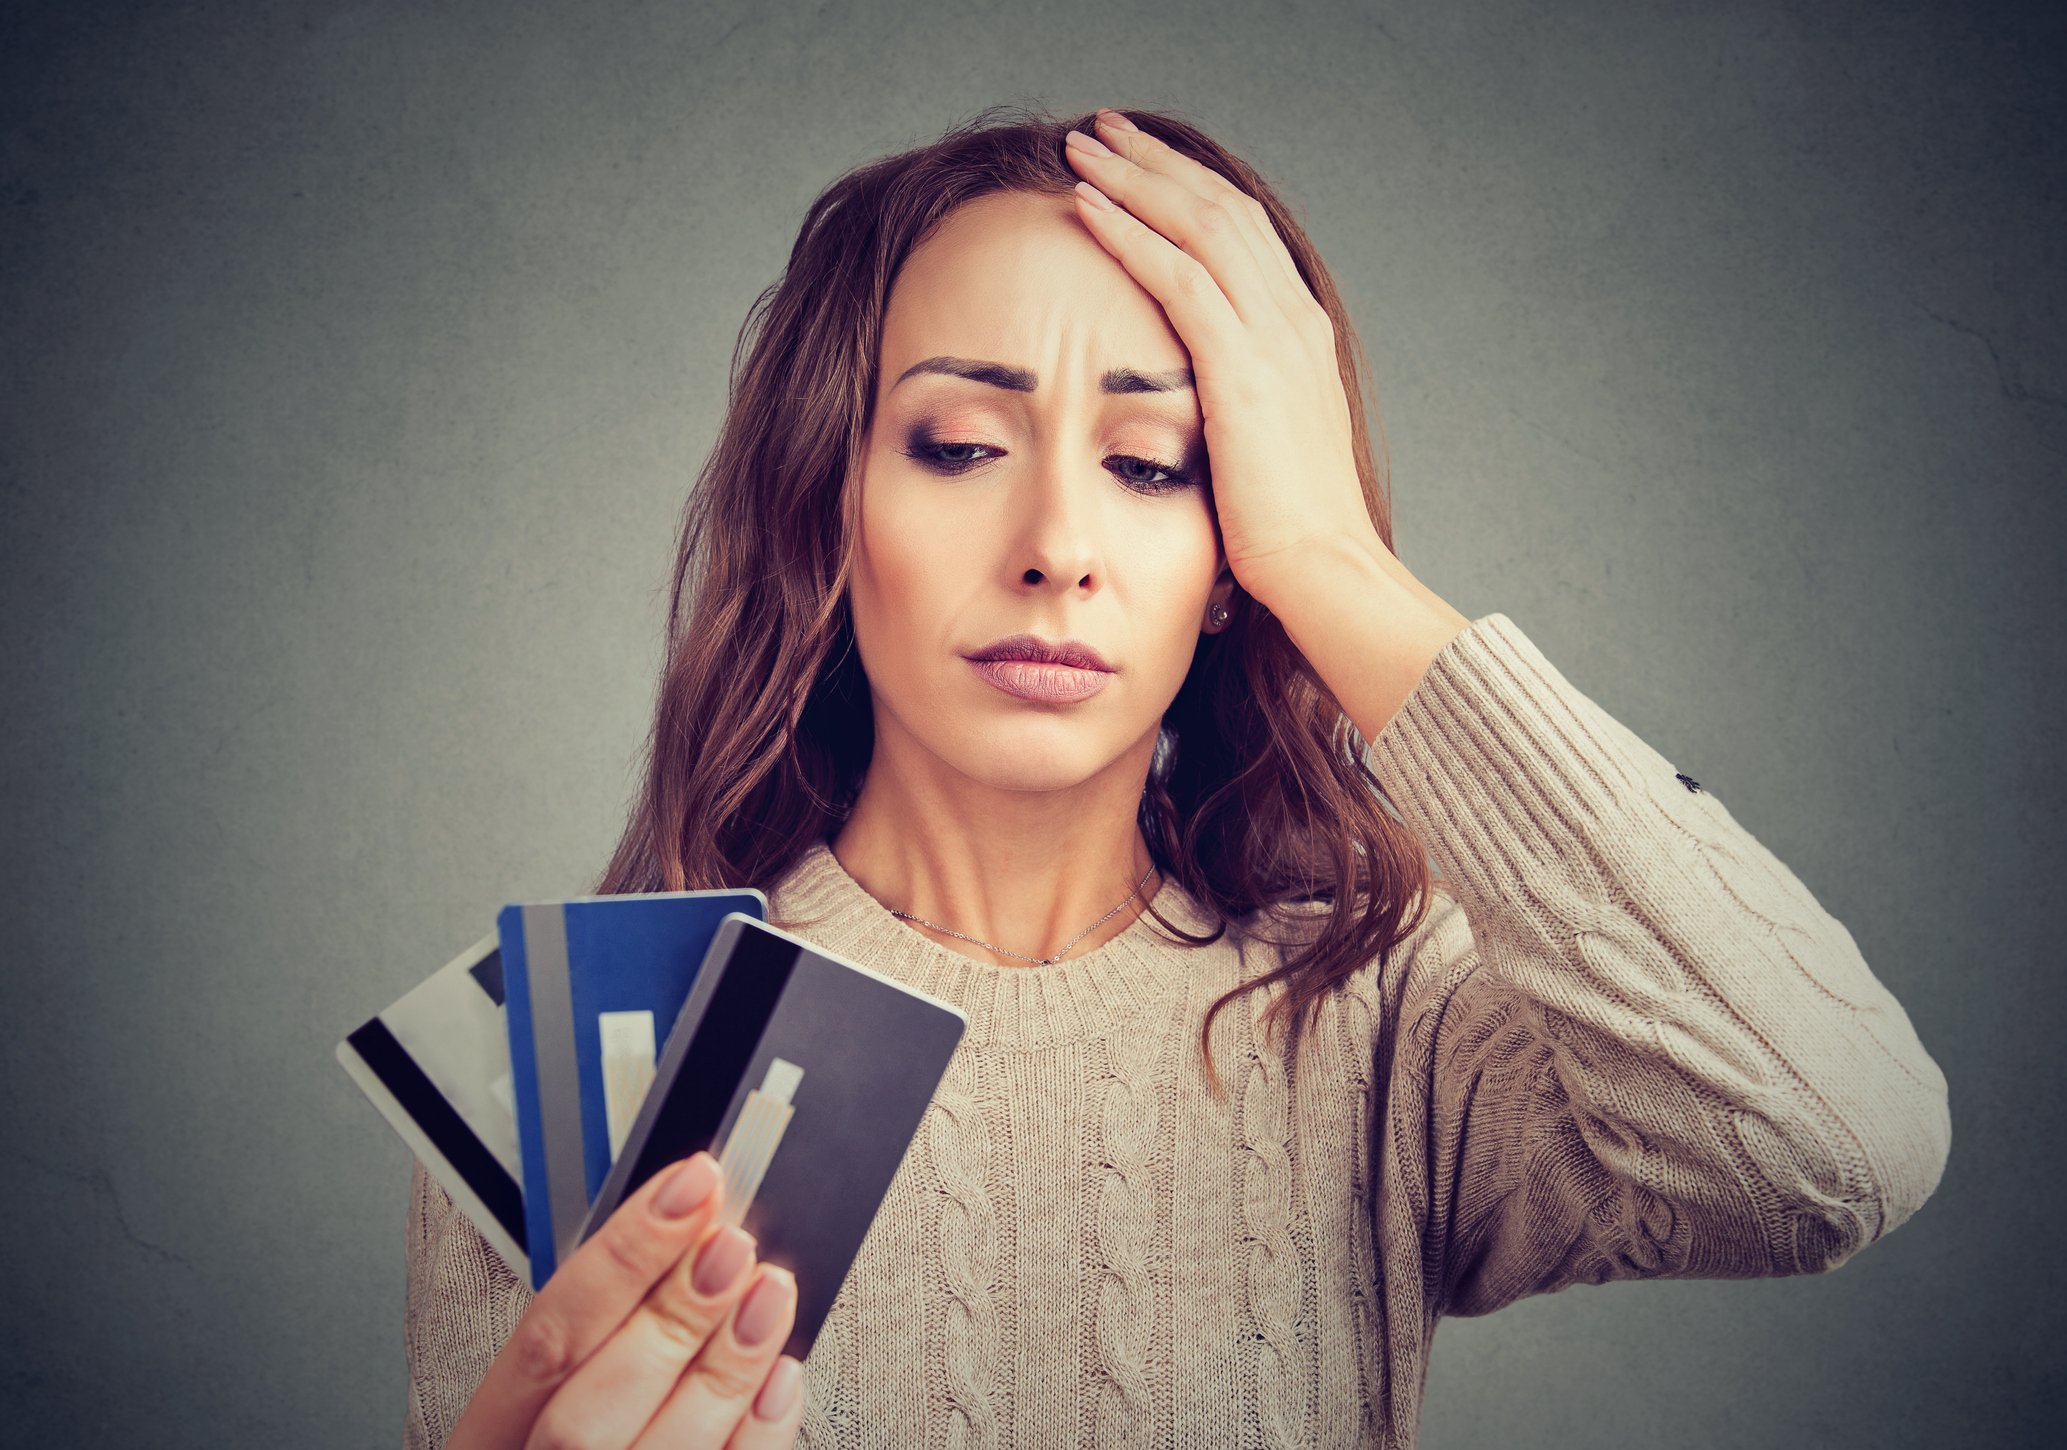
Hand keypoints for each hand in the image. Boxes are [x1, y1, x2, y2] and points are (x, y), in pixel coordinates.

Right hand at [447, 1152, 804, 1449]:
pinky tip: (782, 1379)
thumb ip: (601, 1341)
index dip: (622, 1254)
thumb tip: (690, 1244)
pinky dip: (756, 1439)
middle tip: (730, 1244)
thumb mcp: (544, 1404)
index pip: (546, 1336)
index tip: (689, 1187)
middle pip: (588, 1409)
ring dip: (724, 1369)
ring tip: (770, 1295)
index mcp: (486, 1444)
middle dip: (669, 1318)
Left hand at [1061, 109, 1383, 612]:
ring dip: (1134, 179)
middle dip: (1157, 162)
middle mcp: (1292, 321)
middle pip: (1221, 208)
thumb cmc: (1287, 533)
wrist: (1324, 570)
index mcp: (1300, 335)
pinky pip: (1179, 277)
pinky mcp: (1243, 370)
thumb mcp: (1262, 449)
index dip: (1188, 189)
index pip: (1242, 232)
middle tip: (1102, 129)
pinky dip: (1130, 233)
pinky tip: (1087, 207)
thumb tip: (1188, 402)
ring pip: (1199, 225)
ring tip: (1081, 148)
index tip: (1138, 163)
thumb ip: (1232, 406)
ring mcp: (1273, 340)